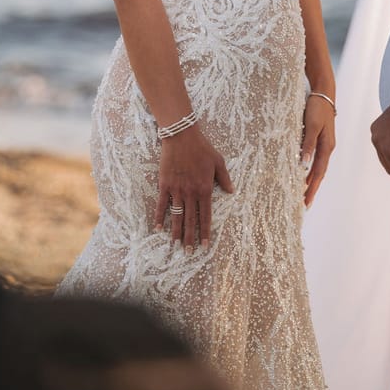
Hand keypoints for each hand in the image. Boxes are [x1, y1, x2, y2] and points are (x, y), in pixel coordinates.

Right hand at [154, 126, 233, 251]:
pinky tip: (158, 228)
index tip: (205, 246)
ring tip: (176, 246)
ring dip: (176, 232)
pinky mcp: (165, 185)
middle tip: (189, 254)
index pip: (206, 215)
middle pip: (191, 220)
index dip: (205, 232)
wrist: (182, 136)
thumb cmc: (202, 148)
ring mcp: (177, 190)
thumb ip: (225, 179)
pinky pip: (162, 204)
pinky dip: (159, 217)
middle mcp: (191, 192)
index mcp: (205, 189)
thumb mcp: (218, 161)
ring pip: (177, 216)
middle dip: (190, 238)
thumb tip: (232, 192)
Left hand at [301, 93, 335, 207]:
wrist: (323, 93)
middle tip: (305, 204)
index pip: (318, 173)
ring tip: (304, 192)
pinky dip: (310, 168)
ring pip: (318, 167)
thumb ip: (307, 145)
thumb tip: (304, 165)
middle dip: (312, 188)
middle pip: (319, 173)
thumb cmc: (316, 108)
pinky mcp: (320, 138)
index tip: (306, 202)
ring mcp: (325, 143)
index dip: (312, 188)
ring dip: (311, 180)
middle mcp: (327, 147)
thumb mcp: (310, 125)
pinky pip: (316, 158)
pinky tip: (305, 172)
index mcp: (326, 147)